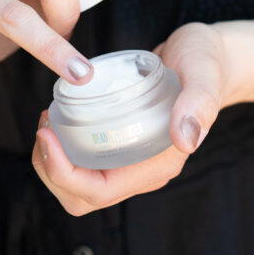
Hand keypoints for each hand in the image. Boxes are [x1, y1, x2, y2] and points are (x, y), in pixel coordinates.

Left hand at [32, 22, 223, 214]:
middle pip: (82, 197)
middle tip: (44, 126)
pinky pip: (83, 162)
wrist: (209, 58)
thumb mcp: (204, 74)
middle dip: (51, 171)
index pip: (100, 191)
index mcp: (159, 164)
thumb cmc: (207, 63)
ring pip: (78, 184)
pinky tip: (58, 116)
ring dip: (51, 161)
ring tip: (47, 120)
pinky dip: (62, 147)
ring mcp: (130, 159)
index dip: (64, 173)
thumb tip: (186, 138)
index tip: (47, 133)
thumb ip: (199, 102)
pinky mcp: (120, 144)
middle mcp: (142, 169)